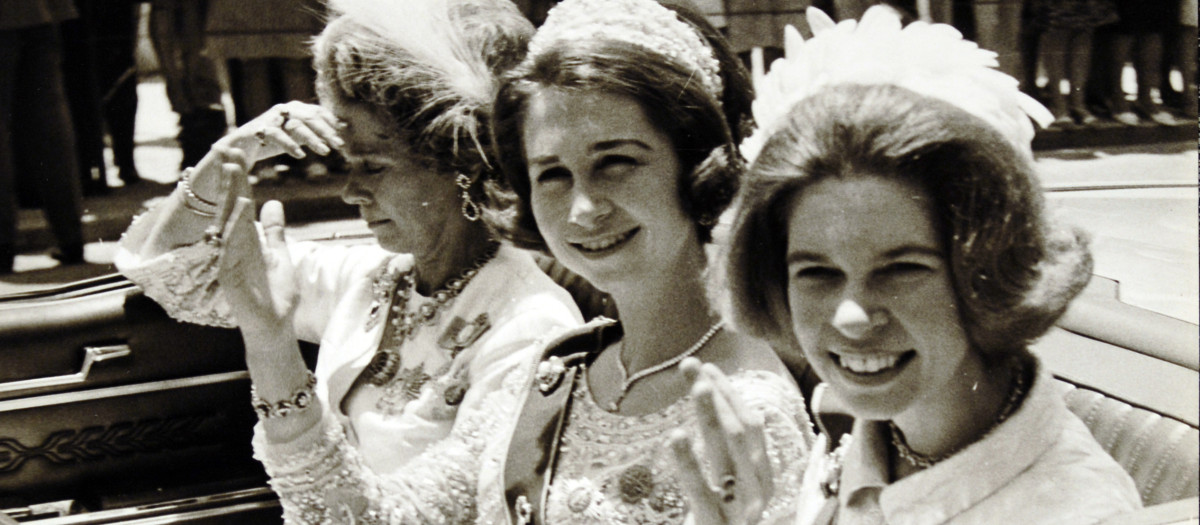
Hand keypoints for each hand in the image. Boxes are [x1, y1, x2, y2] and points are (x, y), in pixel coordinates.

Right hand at [215, 164, 297, 336]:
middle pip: (230, 205)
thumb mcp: (280, 255)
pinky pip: (232, 243)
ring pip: (228, 219)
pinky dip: (238, 223)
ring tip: (234, 167)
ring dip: (231, 192)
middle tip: (226, 147)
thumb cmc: (277, 295)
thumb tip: (274, 203)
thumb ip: (275, 231)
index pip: (241, 202)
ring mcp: (228, 258)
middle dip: (229, 177)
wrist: (274, 327)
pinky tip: (243, 203)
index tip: (237, 153)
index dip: (239, 178)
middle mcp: (234, 245)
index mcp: (247, 240)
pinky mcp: (228, 273)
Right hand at [222, 101, 344, 162]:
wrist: (240, 147)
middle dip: (326, 131)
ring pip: (296, 125)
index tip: (343, 134)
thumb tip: (339, 131)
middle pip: (309, 117)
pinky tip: (300, 155)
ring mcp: (271, 118)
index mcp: (294, 109)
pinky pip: (278, 135)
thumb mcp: (296, 136)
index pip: (317, 111)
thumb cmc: (271, 141)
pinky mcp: (260, 129)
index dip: (331, 122)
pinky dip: (290, 144)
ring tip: (325, 151)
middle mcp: (284, 110)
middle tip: (339, 145)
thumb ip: (314, 133)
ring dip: (312, 138)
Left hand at [671, 358, 773, 524]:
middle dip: (719, 396)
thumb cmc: (719, 521)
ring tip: (695, 387)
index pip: (750, 426)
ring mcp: (744, 512)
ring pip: (730, 456)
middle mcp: (759, 491)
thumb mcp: (721, 483)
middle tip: (694, 367)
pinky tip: (675, 436)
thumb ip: (719, 447)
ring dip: (712, 416)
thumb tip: (710, 392)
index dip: (729, 394)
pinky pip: (704, 493)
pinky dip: (689, 463)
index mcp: (760, 477)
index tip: (705, 368)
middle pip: (742, 434)